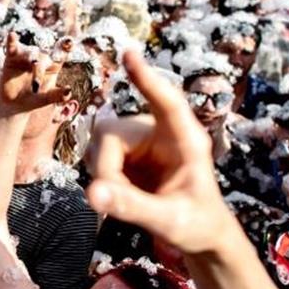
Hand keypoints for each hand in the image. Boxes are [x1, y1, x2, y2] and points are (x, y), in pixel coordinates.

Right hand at [0, 33, 70, 115]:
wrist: (14, 106)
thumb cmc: (33, 101)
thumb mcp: (46, 99)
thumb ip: (57, 95)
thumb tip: (69, 90)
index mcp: (53, 66)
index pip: (61, 53)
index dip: (65, 46)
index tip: (69, 42)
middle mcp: (40, 58)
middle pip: (45, 56)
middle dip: (41, 68)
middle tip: (37, 83)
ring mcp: (26, 56)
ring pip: (31, 53)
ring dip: (32, 62)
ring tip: (30, 76)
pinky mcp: (11, 58)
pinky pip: (12, 47)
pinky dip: (12, 41)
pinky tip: (12, 35)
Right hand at [86, 50, 236, 254]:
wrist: (197, 235)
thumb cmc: (195, 225)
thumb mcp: (168, 221)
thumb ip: (131, 207)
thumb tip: (91, 194)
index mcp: (186, 140)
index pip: (166, 103)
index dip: (147, 79)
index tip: (129, 54)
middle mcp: (160, 133)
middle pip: (113, 133)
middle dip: (107, 168)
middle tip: (113, 202)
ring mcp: (139, 141)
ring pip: (99, 144)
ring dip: (104, 175)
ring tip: (127, 202)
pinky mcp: (124, 153)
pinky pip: (96, 156)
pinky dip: (101, 179)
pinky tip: (119, 195)